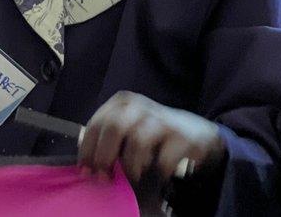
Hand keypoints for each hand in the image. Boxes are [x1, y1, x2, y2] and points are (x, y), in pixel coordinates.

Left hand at [78, 91, 226, 186]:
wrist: (195, 131)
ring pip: (138, 142)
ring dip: (131, 165)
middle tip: (104, 177)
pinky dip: (157, 171)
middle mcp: (140, 106)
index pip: (96, 124)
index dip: (88, 150)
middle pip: (114, 128)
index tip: (86, 171)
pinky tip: (158, 173)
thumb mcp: (127, 127)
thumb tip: (86, 165)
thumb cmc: (151, 132)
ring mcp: (162, 119)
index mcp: (121, 102)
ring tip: (133, 175)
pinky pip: (163, 159)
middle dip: (105, 157)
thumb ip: (106, 138)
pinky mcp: (182, 136)